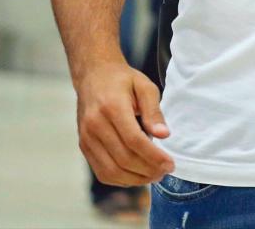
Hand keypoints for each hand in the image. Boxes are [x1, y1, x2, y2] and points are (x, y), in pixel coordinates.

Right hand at [76, 61, 173, 185]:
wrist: (93, 75)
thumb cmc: (122, 80)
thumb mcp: (144, 86)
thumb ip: (154, 111)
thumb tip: (164, 135)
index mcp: (112, 106)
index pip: (134, 140)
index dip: (153, 156)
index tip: (170, 163)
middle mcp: (95, 124)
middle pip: (123, 158)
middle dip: (147, 170)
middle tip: (165, 171)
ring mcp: (87, 137)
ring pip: (111, 170)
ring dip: (135, 179)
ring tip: (154, 176)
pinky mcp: (84, 146)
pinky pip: (101, 171)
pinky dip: (120, 179)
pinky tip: (137, 176)